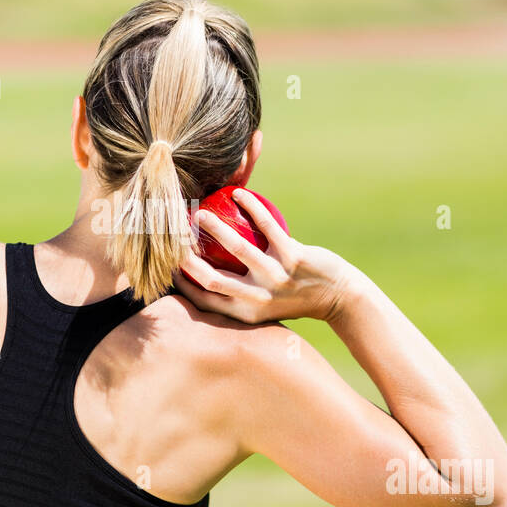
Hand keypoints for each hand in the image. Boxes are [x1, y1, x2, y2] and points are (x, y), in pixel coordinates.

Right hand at [175, 187, 358, 323]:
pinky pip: (266, 226)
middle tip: (175, 237)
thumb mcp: (264, 305)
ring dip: (215, 227)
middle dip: (188, 258)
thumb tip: (202, 275)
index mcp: (246, 313)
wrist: (337, 296)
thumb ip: (238, 294)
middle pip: (213, 279)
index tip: (170, 263)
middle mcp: (259, 299)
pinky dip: (250, 206)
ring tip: (200, 212)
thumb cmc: (294, 296)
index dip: (183, 283)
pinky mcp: (294, 257)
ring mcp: (277, 278)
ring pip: (237, 248)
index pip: (205, 300)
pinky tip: (237, 194)